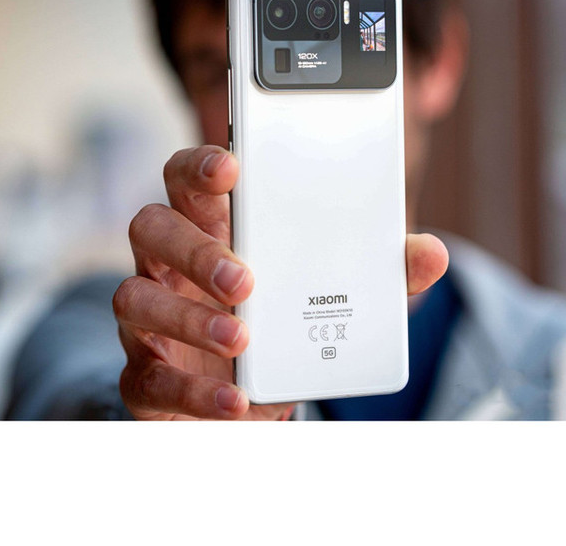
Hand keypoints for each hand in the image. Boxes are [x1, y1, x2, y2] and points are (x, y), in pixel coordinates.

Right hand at [114, 145, 448, 419]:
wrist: (256, 391)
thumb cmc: (287, 320)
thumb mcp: (335, 290)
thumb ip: (378, 269)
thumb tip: (432, 253)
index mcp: (211, 227)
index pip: (187, 177)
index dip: (201, 165)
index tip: (232, 167)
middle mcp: (170, 265)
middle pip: (152, 227)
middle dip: (195, 248)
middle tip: (245, 278)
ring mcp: (151, 319)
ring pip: (133, 297)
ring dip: (188, 317)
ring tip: (241, 337)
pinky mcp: (148, 375)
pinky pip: (147, 376)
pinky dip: (190, 389)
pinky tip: (235, 400)